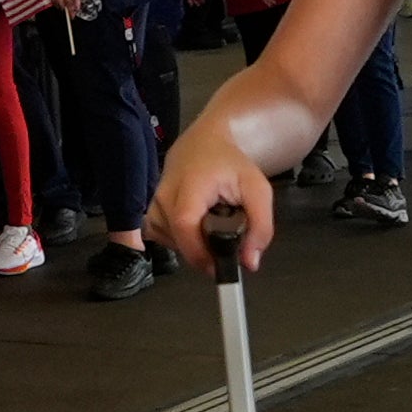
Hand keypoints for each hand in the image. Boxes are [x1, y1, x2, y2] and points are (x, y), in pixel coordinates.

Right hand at [149, 124, 272, 275]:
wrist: (203, 143)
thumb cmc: (231, 165)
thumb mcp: (258, 189)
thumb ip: (260, 226)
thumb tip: (249, 263)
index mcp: (189, 185)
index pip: (184, 225)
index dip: (200, 253)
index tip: (219, 267)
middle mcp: (164, 195)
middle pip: (179, 240)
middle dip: (203, 251)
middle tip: (223, 242)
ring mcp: (153, 204)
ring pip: (171, 243)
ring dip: (192, 245)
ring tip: (209, 227)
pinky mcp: (150, 212)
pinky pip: (163, 239)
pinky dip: (181, 240)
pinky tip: (194, 227)